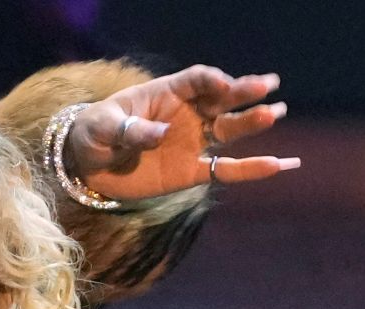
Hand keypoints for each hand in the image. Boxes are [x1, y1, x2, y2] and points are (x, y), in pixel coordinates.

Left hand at [68, 65, 299, 199]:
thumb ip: (130, 129)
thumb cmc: (93, 135)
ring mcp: (192, 142)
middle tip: (269, 84)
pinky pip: (225, 170)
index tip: (223, 84)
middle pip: (221, 99)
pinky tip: (279, 165)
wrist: (86, 167)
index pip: (195, 79)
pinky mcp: (191, 171)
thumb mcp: (102, 128)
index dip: (210, 80)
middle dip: (243, 91)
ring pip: (229, 130)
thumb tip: (161, 134)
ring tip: (275, 112)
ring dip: (252, 122)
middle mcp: (186, 115)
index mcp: (166, 94)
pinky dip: (251, 168)